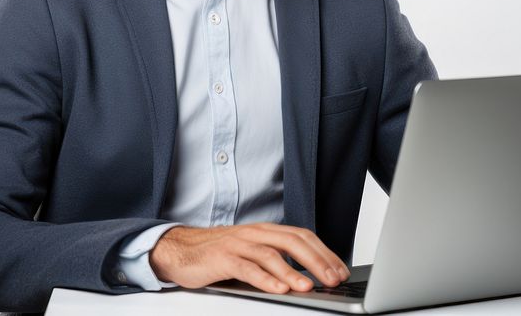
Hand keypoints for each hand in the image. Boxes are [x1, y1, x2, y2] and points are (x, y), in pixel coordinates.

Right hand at [149, 223, 349, 293]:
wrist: (180, 249)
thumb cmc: (219, 253)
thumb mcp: (253, 253)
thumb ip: (277, 260)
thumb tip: (309, 276)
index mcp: (266, 231)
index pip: (302, 237)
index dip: (324, 252)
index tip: (340, 270)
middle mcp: (255, 234)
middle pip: (292, 242)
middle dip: (317, 261)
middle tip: (334, 279)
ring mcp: (238, 244)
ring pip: (271, 254)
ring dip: (293, 272)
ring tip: (309, 286)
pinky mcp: (222, 258)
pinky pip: (247, 268)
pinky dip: (265, 279)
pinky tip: (278, 289)